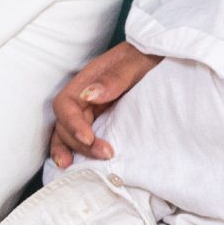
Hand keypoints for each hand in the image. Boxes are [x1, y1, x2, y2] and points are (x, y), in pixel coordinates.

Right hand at [50, 42, 155, 166]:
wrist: (159, 59)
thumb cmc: (146, 57)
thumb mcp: (134, 63)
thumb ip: (113, 79)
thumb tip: (88, 95)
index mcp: (88, 80)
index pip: (66, 104)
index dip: (71, 123)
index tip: (88, 138)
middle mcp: (84, 96)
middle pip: (65, 122)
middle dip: (78, 142)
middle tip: (105, 154)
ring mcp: (90, 108)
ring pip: (67, 131)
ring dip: (70, 149)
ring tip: (73, 167)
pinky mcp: (100, 119)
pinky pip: (82, 135)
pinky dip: (77, 149)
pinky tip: (78, 164)